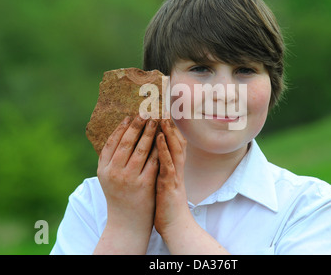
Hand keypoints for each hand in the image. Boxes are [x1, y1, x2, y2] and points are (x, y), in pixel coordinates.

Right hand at [94, 115, 158, 253]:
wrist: (127, 221)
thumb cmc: (118, 194)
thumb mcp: (107, 176)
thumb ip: (109, 157)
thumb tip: (118, 132)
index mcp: (103, 169)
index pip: (112, 142)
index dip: (121, 128)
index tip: (130, 116)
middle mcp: (115, 172)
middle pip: (127, 143)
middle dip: (137, 125)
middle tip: (146, 113)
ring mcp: (130, 178)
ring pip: (141, 149)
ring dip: (149, 133)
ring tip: (155, 121)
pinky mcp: (145, 184)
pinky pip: (153, 161)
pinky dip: (158, 148)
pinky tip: (163, 138)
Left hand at [153, 119, 229, 253]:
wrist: (175, 224)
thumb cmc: (166, 203)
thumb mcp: (163, 181)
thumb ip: (161, 166)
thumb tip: (153, 154)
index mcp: (173, 166)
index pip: (173, 143)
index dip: (170, 127)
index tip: (163, 112)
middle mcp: (176, 167)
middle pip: (176, 141)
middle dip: (170, 124)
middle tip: (164, 107)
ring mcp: (175, 174)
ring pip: (174, 148)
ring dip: (169, 131)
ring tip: (162, 115)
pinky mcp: (171, 183)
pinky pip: (168, 163)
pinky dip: (165, 149)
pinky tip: (161, 138)